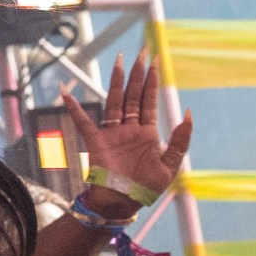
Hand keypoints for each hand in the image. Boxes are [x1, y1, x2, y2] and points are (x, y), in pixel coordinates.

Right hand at [59, 56, 192, 200]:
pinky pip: (83, 120)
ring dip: (117, 82)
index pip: (149, 101)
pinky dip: (74, 107)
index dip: (152, 82)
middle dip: (138, 74)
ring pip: (115, 101)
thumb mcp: (171, 165)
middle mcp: (129, 129)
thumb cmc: (146, 188)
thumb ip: (180, 140)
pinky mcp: (96, 141)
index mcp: (147, 133)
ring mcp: (112, 133)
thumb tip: (188, 113)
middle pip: (133, 95)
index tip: (155, 62)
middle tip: (141, 52)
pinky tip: (67, 92)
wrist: (122, 203)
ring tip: (120, 61)